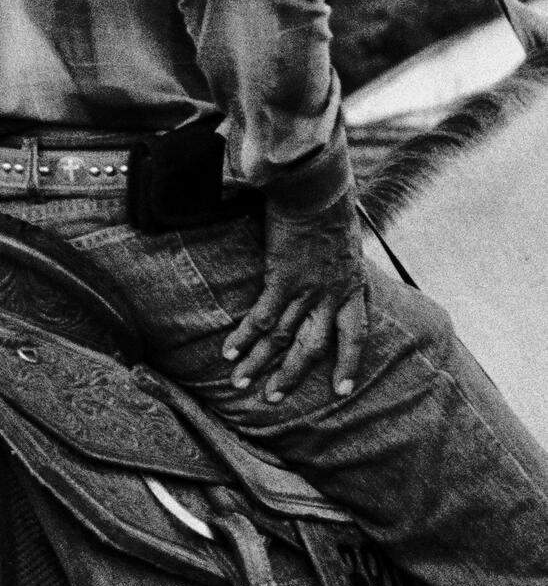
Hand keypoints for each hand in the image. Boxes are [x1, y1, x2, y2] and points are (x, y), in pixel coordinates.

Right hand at [222, 191, 365, 402]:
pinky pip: (262, 318)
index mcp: (352, 286)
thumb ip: (337, 259)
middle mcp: (332, 295)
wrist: (317, 187)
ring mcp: (308, 290)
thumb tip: (329, 260)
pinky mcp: (282, 279)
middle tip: (274, 398)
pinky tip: (229, 351)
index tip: (341, 390)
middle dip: (293, 376)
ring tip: (241, 382)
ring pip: (283, 338)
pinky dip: (245, 336)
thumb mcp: (345, 239)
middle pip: (314, 347)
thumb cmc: (330, 203)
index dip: (348, 363)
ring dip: (261, 362)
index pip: (355, 335)